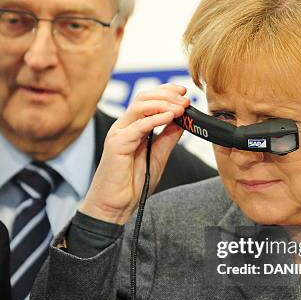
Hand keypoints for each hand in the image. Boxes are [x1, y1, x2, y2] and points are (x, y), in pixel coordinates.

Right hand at [79, 83, 188, 223]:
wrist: (114, 207)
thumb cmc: (132, 184)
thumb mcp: (159, 156)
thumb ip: (169, 137)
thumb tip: (183, 119)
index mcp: (133, 128)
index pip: (148, 100)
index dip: (166, 92)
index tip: (184, 93)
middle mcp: (124, 127)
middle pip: (144, 98)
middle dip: (167, 95)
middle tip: (185, 98)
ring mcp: (119, 133)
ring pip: (139, 106)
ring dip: (163, 103)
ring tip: (181, 107)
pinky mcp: (116, 144)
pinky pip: (137, 126)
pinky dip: (155, 119)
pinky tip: (170, 117)